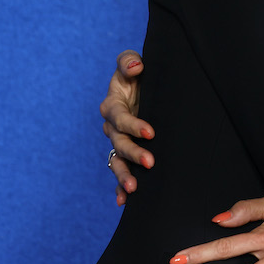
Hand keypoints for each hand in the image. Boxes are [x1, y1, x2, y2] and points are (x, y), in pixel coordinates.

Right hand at [99, 50, 153, 204]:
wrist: (143, 87)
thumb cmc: (138, 74)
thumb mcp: (131, 63)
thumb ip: (129, 61)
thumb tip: (135, 67)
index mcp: (112, 105)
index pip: (120, 117)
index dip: (133, 125)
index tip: (151, 133)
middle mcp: (112, 126)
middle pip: (119, 143)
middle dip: (133, 154)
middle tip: (151, 162)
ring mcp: (117, 141)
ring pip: (116, 161)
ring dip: (124, 175)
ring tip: (134, 189)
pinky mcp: (124, 151)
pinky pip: (119, 170)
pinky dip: (120, 186)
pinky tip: (124, 201)